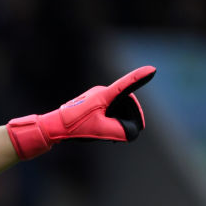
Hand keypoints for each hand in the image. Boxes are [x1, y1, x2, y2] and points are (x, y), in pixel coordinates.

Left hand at [7, 65, 155, 159]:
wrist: (52, 126)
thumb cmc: (74, 127)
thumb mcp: (99, 131)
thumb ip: (119, 131)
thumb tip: (132, 133)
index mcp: (103, 96)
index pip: (125, 86)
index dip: (139, 78)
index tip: (152, 69)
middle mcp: (100, 92)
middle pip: (125, 102)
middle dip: (131, 116)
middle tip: (131, 132)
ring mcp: (95, 96)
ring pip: (117, 106)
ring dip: (121, 119)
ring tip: (115, 136)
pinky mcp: (92, 102)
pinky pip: (109, 108)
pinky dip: (113, 119)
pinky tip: (109, 131)